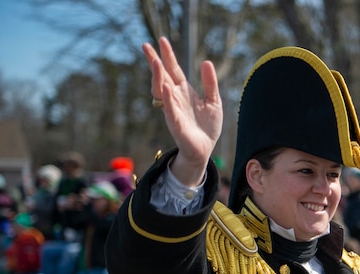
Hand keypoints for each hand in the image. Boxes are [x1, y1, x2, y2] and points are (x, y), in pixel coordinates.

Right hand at [143, 37, 221, 186]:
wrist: (205, 148)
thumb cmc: (208, 125)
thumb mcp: (214, 100)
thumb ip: (210, 83)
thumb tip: (206, 62)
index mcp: (184, 91)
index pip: (173, 69)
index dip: (168, 55)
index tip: (162, 40)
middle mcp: (175, 97)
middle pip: (162, 76)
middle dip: (154, 61)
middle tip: (146, 45)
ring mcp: (173, 109)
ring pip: (161, 90)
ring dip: (157, 76)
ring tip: (155, 62)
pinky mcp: (175, 123)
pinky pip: (170, 109)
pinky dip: (167, 99)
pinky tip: (166, 88)